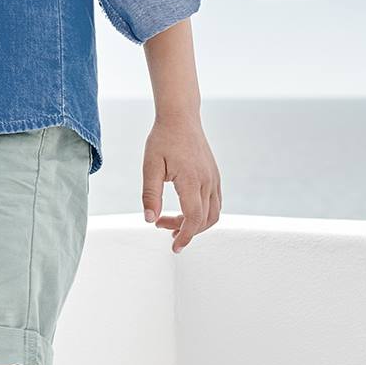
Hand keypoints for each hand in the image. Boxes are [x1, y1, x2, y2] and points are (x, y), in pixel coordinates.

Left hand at [141, 116, 220, 251]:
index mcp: (191, 180)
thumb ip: (150, 194)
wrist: (181, 117)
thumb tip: (149, 220)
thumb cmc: (163, 139)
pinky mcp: (214, 175)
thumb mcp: (150, 166)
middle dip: (185, 231)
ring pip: (214, 213)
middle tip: (162, 227)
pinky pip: (216, 202)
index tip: (174, 247)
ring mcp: (214, 178)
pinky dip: (203, 213)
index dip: (185, 236)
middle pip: (205, 220)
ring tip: (173, 223)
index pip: (193, 218)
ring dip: (196, 224)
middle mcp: (207, 181)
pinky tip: (185, 210)